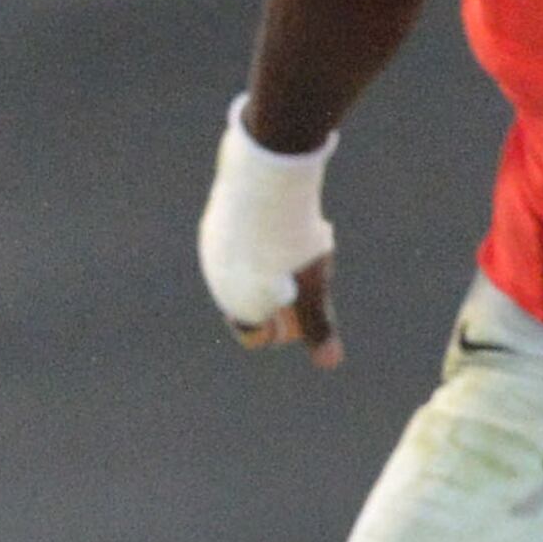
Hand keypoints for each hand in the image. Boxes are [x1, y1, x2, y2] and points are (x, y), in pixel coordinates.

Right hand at [199, 100, 340, 368]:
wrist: (264, 177)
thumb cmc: (293, 240)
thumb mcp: (314, 285)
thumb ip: (317, 325)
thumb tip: (329, 363)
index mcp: (238, 305)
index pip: (254, 336)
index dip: (282, 330)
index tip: (304, 312)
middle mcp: (217, 281)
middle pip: (250, 303)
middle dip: (280, 298)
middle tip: (309, 276)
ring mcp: (213, 249)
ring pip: (244, 269)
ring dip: (271, 267)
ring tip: (299, 244)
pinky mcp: (216, 219)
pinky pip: (240, 240)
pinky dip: (261, 240)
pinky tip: (285, 220)